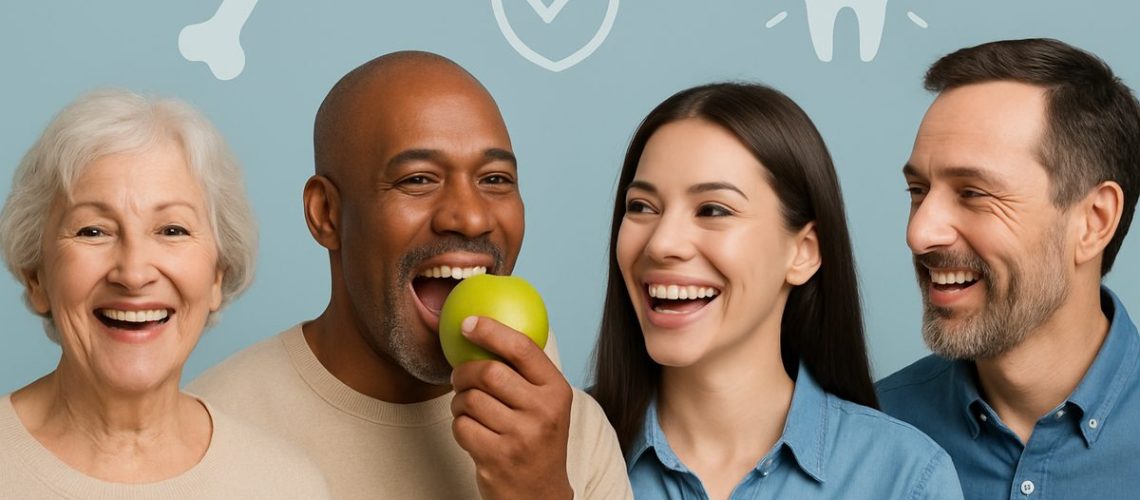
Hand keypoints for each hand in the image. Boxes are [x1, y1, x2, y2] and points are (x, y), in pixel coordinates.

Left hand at [450, 316, 573, 499]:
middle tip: (459, 377)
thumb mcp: (546, 404)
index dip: (491, 330)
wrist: (539, 494)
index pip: (522, 348)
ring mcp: (521, 437)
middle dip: (464, 372)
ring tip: (469, 409)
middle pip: (488, 372)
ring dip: (460, 402)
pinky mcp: (497, 458)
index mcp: (557, 390)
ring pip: (470, 400)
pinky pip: (461, 426)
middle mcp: (543, 412)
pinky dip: (459, 425)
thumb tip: (486, 325)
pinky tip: (472, 431)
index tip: (468, 323)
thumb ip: (526, 372)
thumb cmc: (537, 439)